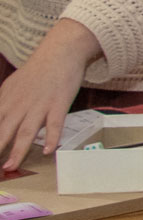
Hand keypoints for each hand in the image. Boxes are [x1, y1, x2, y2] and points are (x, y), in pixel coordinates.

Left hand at [0, 20, 101, 170]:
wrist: (59, 53)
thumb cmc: (37, 71)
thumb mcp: (12, 86)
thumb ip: (4, 104)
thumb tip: (1, 118)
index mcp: (6, 101)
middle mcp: (20, 105)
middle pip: (4, 131)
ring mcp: (39, 105)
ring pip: (26, 131)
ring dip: (18, 150)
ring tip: (10, 166)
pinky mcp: (58, 104)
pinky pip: (55, 124)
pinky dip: (51, 137)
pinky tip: (48, 150)